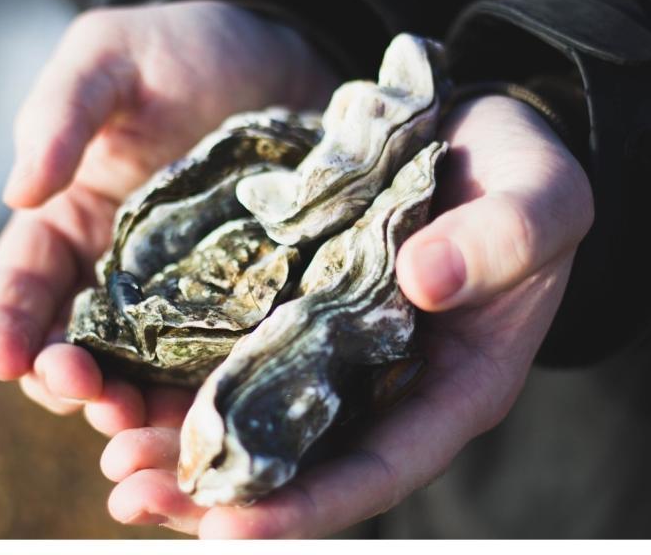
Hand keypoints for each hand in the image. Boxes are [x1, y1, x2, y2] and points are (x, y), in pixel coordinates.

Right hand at [0, 2, 337, 428]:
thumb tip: (17, 193)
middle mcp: (118, 276)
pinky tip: (211, 411)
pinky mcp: (241, 310)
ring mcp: (181, 300)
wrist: (284, 63)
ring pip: (141, 375)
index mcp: (71, 225)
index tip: (1, 357)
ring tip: (141, 420)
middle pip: (77, 349)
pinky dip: (202, 397)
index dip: (4, 326)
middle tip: (87, 394)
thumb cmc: (187, 52)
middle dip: (70, 381)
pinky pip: (213, 365)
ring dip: (133, 407)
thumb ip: (60, 115)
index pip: (22, 287)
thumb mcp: (112, 60)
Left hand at [98, 95, 593, 536]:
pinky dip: (185, 372)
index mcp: (454, 386)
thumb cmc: (522, 175)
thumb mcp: (540, 198)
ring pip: (256, 416)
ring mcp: (333, 348)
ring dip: (183, 440)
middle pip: (300, 462)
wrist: (471, 135)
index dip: (305, 508)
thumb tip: (424, 282)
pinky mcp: (293, 305)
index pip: (379, 470)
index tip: (224, 529)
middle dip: (218, 488)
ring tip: (110, 451)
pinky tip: (127, 373)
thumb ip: (502, 241)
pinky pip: (235, 350)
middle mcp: (384, 383)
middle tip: (130, 493)